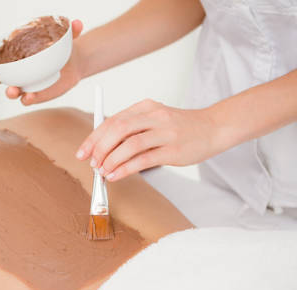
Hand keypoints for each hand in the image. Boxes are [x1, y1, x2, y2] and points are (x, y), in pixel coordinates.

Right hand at [0, 19, 83, 104]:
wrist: (73, 63)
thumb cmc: (61, 47)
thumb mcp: (65, 37)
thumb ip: (70, 31)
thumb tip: (77, 23)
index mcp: (14, 55)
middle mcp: (15, 71)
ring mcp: (24, 84)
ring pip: (10, 90)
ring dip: (8, 91)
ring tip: (12, 90)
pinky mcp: (35, 95)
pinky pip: (27, 99)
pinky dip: (27, 99)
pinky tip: (29, 97)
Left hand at [76, 99, 219, 180]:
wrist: (214, 128)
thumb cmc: (179, 128)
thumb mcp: (154, 120)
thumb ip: (131, 130)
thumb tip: (101, 150)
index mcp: (145, 107)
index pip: (112, 121)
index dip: (94, 138)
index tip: (82, 153)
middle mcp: (154, 116)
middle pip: (118, 129)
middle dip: (100, 148)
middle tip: (92, 163)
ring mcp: (165, 132)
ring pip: (130, 144)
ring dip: (111, 160)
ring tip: (103, 172)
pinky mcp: (173, 150)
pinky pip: (144, 159)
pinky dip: (125, 169)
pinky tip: (115, 176)